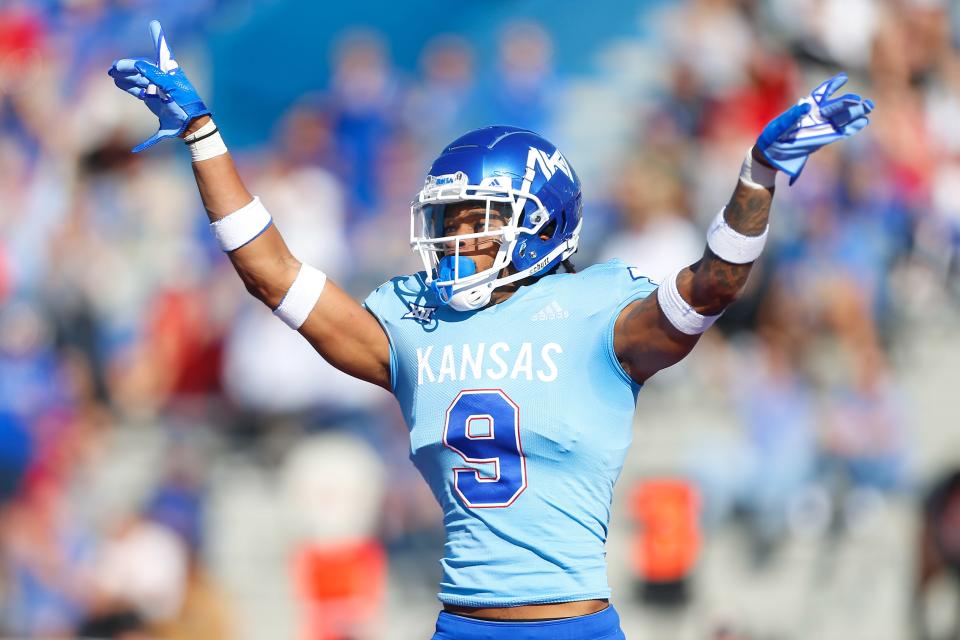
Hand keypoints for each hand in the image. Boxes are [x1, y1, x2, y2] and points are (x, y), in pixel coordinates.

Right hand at [108, 20, 210, 151]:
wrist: (190, 125)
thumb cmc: (185, 104)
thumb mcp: (171, 88)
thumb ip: (155, 75)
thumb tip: (139, 64)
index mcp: (170, 71)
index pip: (162, 51)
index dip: (158, 37)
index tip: (154, 24)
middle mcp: (163, 78)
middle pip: (142, 68)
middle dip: (128, 66)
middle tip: (114, 67)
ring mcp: (157, 88)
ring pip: (137, 78)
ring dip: (125, 75)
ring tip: (112, 73)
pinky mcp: (152, 99)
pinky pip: (137, 89)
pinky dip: (128, 86)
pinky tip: (118, 82)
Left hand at [756, 73, 873, 184]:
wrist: (772, 154)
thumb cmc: (773, 137)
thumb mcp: (780, 126)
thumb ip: (793, 116)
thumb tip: (807, 105)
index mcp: (806, 109)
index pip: (821, 94)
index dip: (831, 86)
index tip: (843, 78)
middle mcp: (816, 116)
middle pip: (836, 107)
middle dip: (850, 103)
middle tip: (865, 102)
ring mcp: (820, 127)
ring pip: (841, 118)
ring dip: (854, 114)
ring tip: (868, 109)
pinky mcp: (823, 139)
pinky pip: (839, 132)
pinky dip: (851, 128)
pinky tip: (862, 123)